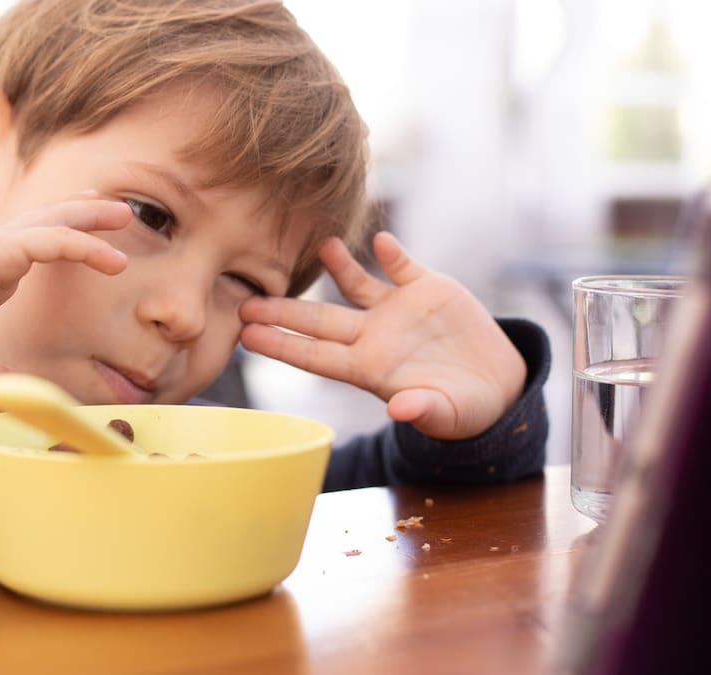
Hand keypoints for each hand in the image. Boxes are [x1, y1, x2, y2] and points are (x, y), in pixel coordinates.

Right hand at [0, 198, 131, 394]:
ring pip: (56, 223)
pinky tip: (111, 257)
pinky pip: (52, 240)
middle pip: (51, 225)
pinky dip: (83, 244)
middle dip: (85, 216)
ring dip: (92, 218)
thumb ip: (4, 379)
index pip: (38, 248)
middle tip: (116, 213)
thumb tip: (29, 402)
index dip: (67, 240)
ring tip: (123, 216)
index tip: (92, 242)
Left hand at [239, 231, 525, 439]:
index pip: (315, 357)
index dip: (282, 346)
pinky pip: (403, 266)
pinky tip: (381, 240)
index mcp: (369, 369)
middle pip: (320, 321)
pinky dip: (393, 254)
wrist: (497, 384)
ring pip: (355, 284)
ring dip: (337, 266)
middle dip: (284, 312)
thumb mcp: (446, 414)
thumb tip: (399, 411)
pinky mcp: (428, 290)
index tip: (247, 336)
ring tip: (320, 246)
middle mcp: (374, 336)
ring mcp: (397, 311)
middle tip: (245, 301)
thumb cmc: (463, 409)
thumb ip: (422, 410)